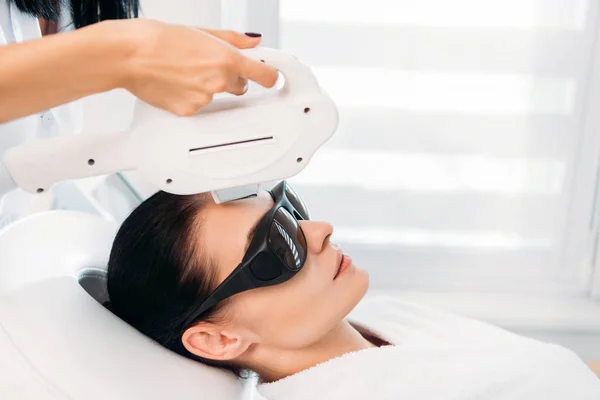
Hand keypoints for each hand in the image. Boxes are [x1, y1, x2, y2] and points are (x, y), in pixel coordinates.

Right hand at [121, 20, 278, 115]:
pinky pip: (199, 106)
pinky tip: (177, 84)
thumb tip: (252, 41)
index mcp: (226, 59)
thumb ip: (233, 38)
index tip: (270, 75)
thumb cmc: (159, 39)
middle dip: (230, 78)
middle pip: (240, 86)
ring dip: (208, 87)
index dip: (269, 75)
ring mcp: (204, 98)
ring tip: (185, 72)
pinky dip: (191, 98)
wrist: (130, 55)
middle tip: (208, 65)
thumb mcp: (202, 31)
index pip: (264, 75)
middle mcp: (218, 81)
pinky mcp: (189, 111)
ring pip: (217, 96)